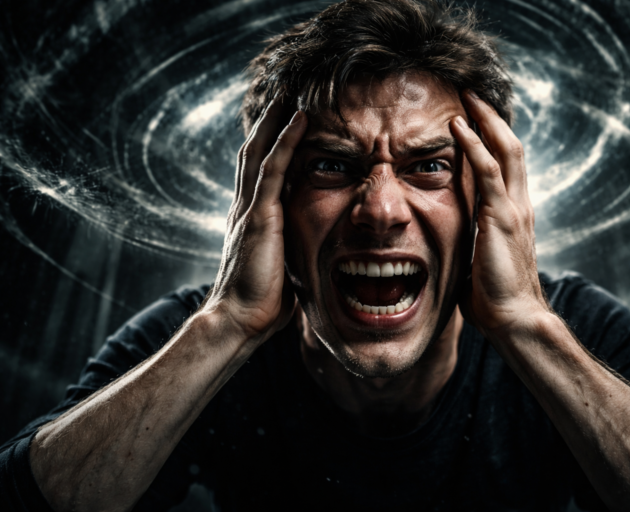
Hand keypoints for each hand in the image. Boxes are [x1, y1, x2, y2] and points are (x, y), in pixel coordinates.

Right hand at [203, 98, 307, 343]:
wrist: (239, 320)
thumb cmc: (262, 302)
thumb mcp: (281, 267)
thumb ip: (289, 250)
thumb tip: (310, 252)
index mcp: (250, 218)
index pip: (258, 171)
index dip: (268, 144)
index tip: (282, 121)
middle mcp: (246, 207)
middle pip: (254, 152)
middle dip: (267, 121)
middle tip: (283, 92)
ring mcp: (250, 209)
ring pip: (261, 151)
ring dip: (276, 119)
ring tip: (290, 91)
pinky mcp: (259, 217)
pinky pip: (274, 169)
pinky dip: (286, 141)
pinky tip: (300, 118)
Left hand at [450, 90, 549, 341]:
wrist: (514, 317)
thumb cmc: (494, 296)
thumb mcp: (481, 258)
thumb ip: (472, 239)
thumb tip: (452, 239)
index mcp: (515, 213)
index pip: (508, 165)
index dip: (494, 138)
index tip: (475, 118)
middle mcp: (519, 204)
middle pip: (511, 147)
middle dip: (492, 117)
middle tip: (472, 94)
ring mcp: (514, 208)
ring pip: (505, 150)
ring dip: (485, 120)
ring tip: (467, 97)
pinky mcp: (501, 217)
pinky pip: (488, 171)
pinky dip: (474, 145)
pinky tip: (459, 126)